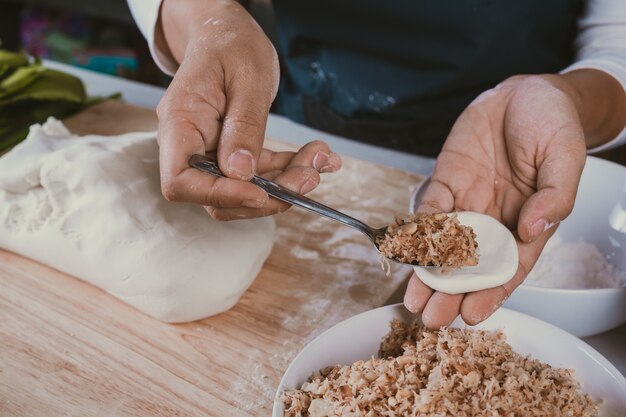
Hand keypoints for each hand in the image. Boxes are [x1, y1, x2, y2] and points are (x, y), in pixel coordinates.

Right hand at [155, 0, 340, 218]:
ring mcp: (211, 151)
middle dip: (267, 194)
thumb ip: (244, 126)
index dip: (219, 195)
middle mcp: (190, 144)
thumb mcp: (248, 78)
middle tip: (309, 175)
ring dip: (286, 182)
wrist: (227, 34)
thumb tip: (240, 172)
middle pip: (218, 196)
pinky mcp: (233, 152)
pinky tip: (318, 157)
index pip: (181, 181)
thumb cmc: (231, 44)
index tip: (261, 192)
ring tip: (320, 158)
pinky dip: (289, 169)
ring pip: (244, 188)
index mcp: (180, 123)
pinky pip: (259, 172)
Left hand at [403, 75, 587, 327]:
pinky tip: (405, 249)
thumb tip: (534, 228)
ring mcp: (469, 202)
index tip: (472, 316)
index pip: (509, 267)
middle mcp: (495, 219)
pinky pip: (430, 208)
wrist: (526, 91)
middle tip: (430, 317)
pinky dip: (417, 229)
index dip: (491, 293)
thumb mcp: (565, 158)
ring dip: (427, 271)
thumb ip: (554, 196)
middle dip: (450, 292)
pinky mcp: (447, 182)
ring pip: (444, 244)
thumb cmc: (554, 124)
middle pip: (470, 265)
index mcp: (528, 222)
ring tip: (412, 297)